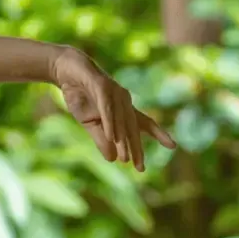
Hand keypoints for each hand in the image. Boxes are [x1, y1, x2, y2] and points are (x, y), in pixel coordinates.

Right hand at [49, 47, 175, 171]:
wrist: (65, 70)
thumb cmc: (79, 94)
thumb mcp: (89, 123)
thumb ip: (102, 139)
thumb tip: (113, 159)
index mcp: (122, 108)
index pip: (143, 124)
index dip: (158, 134)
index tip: (173, 146)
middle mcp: (123, 100)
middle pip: (133, 127)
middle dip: (137, 148)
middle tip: (140, 168)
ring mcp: (114, 92)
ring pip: (121, 120)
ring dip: (123, 140)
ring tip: (125, 159)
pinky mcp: (101, 86)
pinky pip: (107, 108)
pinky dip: (110, 123)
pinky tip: (112, 137)